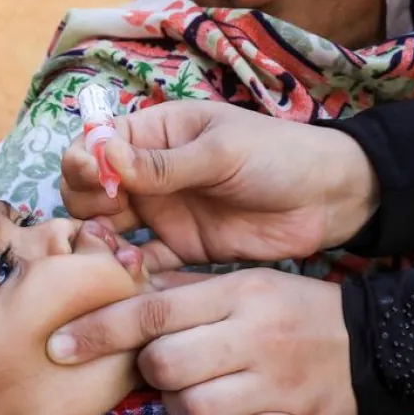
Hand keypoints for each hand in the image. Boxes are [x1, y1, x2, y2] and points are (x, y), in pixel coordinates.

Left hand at [49, 268, 357, 414]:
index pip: (153, 311)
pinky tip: (232, 411)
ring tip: (195, 391)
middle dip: (148, 371)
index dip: (98, 330)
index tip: (57, 345)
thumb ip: (183, 294)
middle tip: (160, 368)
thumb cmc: (292, 310)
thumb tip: (114, 286)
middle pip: (165, 364)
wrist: (374, 343)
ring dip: (178, 404)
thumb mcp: (244, 283)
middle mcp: (255, 335)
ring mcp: (275, 383)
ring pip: (191, 408)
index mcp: (238, 292)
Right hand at [60, 100, 377, 264]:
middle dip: (88, 207)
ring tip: (116, 255)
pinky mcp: (182, 248)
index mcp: (156, 133)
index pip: (97, 144)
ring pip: (110, 229)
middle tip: (108, 220)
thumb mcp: (220, 152)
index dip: (84, 162)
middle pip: (91, 191)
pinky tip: (133, 281)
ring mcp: (164, 212)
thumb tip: (104, 156)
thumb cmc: (278, 155)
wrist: (329, 198)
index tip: (92, 178)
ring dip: (103, 243)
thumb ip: (164, 164)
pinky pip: (144, 264)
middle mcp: (150, 173)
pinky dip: (131, 274)